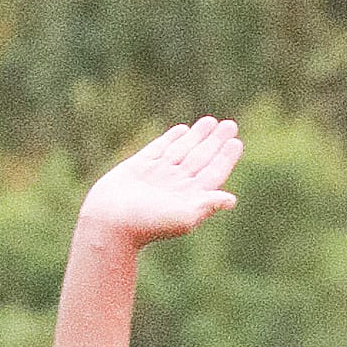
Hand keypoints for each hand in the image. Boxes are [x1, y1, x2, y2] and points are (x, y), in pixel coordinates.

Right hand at [79, 116, 241, 246]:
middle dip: (215, 142)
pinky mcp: (139, 167)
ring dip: (197, 136)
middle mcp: (176, 185)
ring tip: (210, 121)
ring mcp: (158, 175)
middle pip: (201, 158)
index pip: (213, 174)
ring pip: (183, 150)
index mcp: (189, 197)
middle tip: (230, 125)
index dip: (225, 158)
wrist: (110, 222)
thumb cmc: (147, 224)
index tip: (236, 142)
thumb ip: (206, 206)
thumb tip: (231, 200)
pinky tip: (182, 130)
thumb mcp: (182, 217)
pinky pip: (160, 149)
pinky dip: (171, 139)